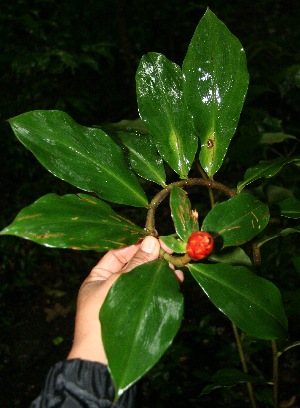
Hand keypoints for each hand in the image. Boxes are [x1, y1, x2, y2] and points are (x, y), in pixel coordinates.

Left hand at [67, 236, 182, 364]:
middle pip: (136, 266)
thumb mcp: (118, 284)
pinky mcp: (140, 312)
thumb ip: (137, 263)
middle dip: (153, 259)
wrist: (102, 361)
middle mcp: (112, 287)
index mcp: (99, 277)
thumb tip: (152, 241)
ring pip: (146, 280)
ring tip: (176, 269)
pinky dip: (163, 286)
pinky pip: (153, 294)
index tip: (156, 241)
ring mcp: (128, 300)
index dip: (137, 246)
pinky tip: (176, 282)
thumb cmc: (102, 316)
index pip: (119, 254)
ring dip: (161, 273)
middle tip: (171, 255)